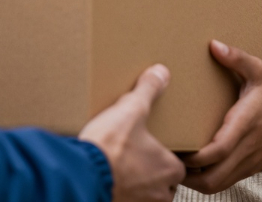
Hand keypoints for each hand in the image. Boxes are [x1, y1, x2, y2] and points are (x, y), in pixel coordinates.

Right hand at [79, 65, 185, 201]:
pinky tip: (107, 175)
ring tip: (121, 166)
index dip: (166, 155)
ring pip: (146, 195)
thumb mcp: (131, 109)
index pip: (178, 165)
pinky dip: (120, 190)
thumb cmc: (110, 146)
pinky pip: (126, 199)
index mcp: (169, 169)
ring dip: (137, 183)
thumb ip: (148, 90)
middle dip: (152, 172)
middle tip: (137, 155)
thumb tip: (161, 73)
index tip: (154, 146)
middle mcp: (159, 193)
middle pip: (164, 184)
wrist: (82, 173)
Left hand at [179, 41, 261, 194]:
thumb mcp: (260, 71)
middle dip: (186, 175)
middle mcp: (245, 149)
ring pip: (215, 185)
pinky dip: (204, 180)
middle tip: (165, 158)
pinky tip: (189, 167)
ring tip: (173, 163)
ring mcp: (246, 163)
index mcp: (245, 125)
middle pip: (213, 178)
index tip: (175, 147)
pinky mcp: (246, 170)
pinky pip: (222, 183)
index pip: (219, 150)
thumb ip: (237, 58)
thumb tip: (213, 45)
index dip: (195, 156)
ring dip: (193, 181)